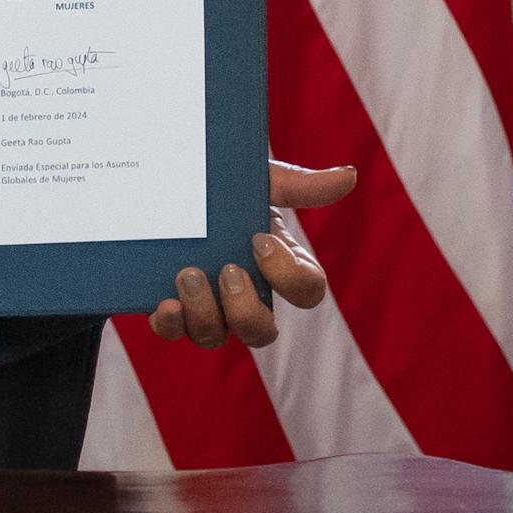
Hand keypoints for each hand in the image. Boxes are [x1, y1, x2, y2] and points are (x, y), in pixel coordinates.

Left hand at [148, 160, 354, 348]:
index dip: (289, 275)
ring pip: (215, 337)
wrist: (170, 180)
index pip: (306, 290)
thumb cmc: (227, 187)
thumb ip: (298, 183)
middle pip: (261, 331)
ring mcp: (208, 306)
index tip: (259, 239)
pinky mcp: (170, 306)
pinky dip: (170, 323)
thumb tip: (349, 175)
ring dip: (204, 313)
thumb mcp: (259, 182)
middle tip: (228, 270)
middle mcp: (247, 295)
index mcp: (278, 265)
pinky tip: (164, 304)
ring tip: (188, 273)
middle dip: (245, 308)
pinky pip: (173, 331)